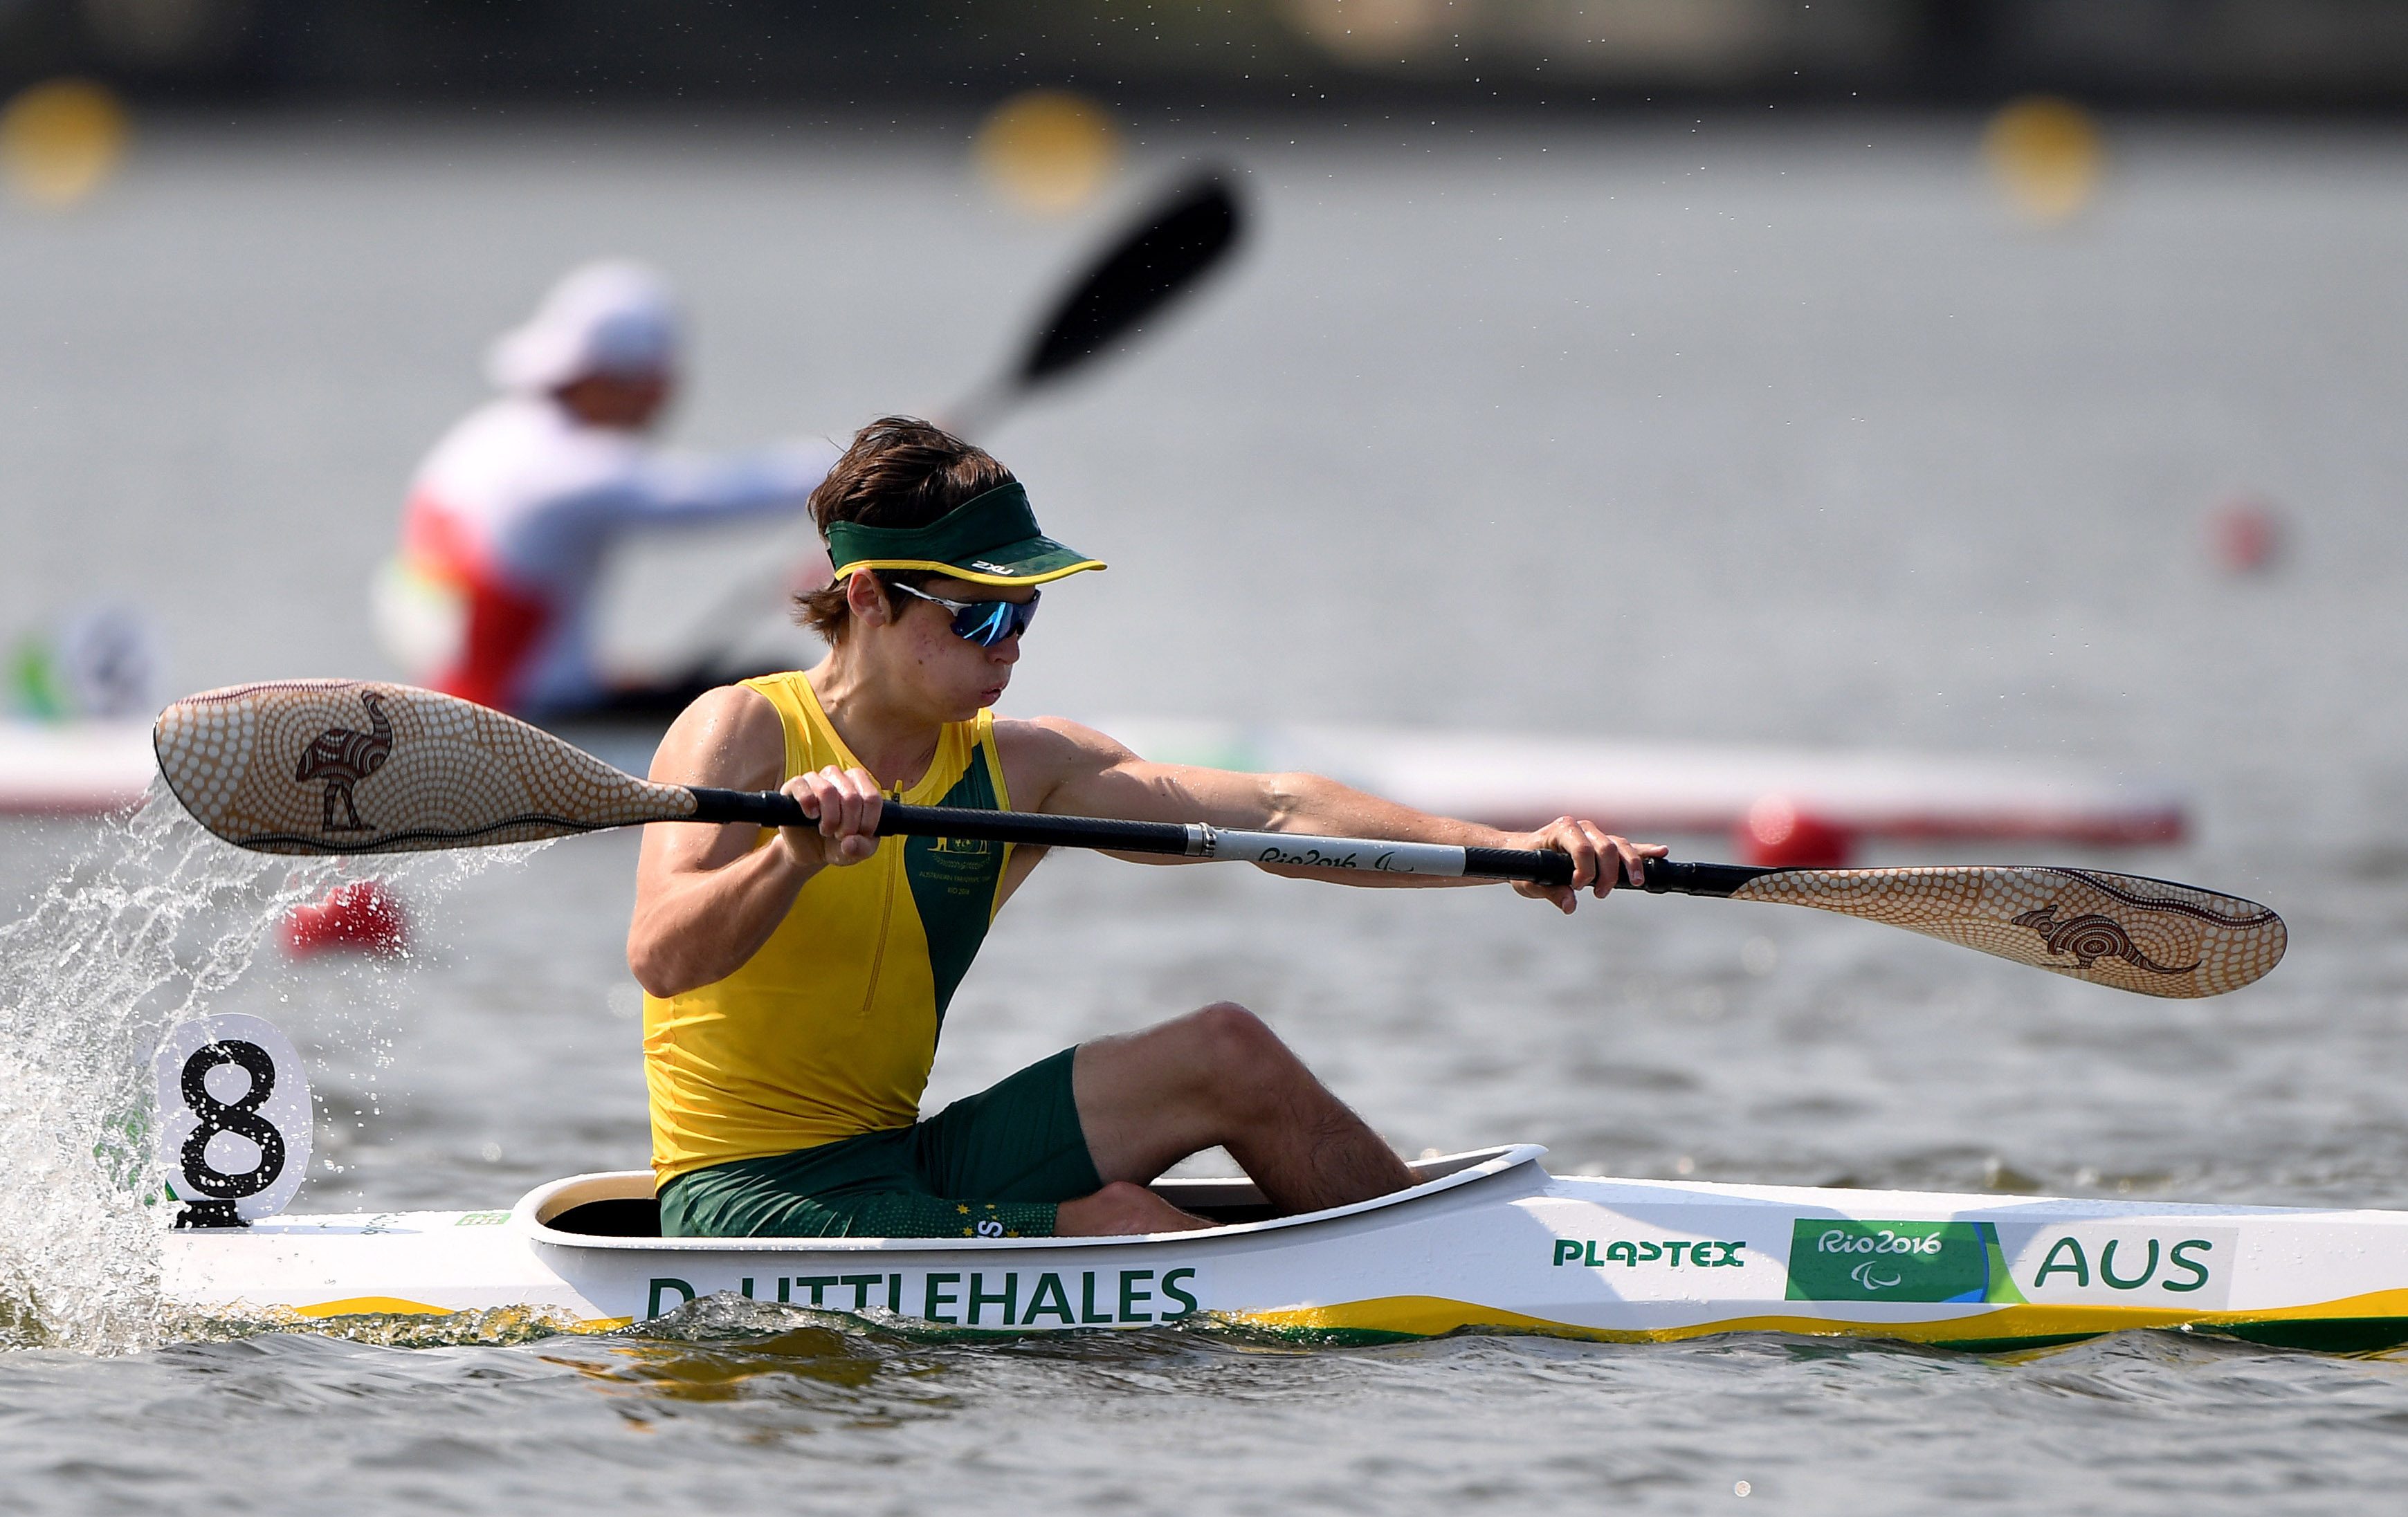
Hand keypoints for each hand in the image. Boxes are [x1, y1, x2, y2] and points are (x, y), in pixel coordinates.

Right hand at [775, 765, 884, 869]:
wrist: (810, 851)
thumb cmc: (839, 844)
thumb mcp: (858, 851)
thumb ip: (862, 848)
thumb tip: (849, 842)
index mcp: (860, 785)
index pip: (871, 798)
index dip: (867, 822)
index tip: (860, 835)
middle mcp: (839, 777)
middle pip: (851, 797)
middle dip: (848, 825)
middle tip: (840, 835)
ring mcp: (815, 779)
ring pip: (827, 791)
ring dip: (830, 818)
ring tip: (827, 830)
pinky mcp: (794, 786)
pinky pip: (800, 785)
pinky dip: (807, 803)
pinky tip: (811, 816)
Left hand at [1513, 817, 1665, 914]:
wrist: (1522, 852)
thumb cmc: (1524, 865)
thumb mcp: (1530, 882)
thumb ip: (1550, 892)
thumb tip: (1570, 906)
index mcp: (1562, 830)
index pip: (1583, 848)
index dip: (1585, 870)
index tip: (1577, 887)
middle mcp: (1582, 828)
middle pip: (1607, 848)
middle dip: (1609, 873)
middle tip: (1600, 894)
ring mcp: (1595, 835)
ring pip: (1621, 846)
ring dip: (1631, 865)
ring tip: (1636, 882)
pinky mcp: (1604, 845)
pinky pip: (1627, 847)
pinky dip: (1643, 851)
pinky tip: (1661, 852)